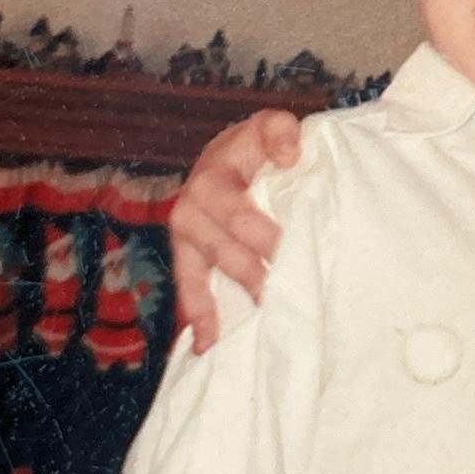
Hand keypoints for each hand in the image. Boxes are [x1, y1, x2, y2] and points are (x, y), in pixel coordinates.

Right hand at [168, 110, 301, 352]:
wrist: (224, 157)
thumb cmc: (253, 146)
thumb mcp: (268, 126)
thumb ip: (280, 131)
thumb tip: (289, 156)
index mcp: (211, 181)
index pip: (240, 216)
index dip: (265, 238)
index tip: (290, 256)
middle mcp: (189, 212)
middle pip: (223, 252)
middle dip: (252, 276)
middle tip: (281, 298)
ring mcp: (184, 239)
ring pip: (199, 277)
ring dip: (219, 306)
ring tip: (237, 333)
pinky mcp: (187, 258)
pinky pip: (188, 289)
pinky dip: (197, 317)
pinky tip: (204, 346)